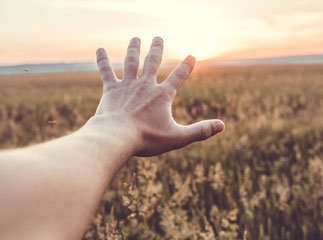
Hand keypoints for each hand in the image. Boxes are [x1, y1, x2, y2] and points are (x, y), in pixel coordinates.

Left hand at [86, 37, 223, 156]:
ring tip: (135, 38)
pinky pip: (106, 71)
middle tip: (158, 37)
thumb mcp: (177, 137)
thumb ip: (200, 131)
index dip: (186, 66)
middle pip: (153, 62)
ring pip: (131, 62)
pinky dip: (103, 60)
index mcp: (162, 95)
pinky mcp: (111, 90)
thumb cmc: (146, 139)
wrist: (116, 137)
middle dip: (157, 49)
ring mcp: (127, 86)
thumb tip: (222, 126)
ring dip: (134, 49)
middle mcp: (145, 85)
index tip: (191, 56)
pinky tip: (100, 50)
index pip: (178, 76)